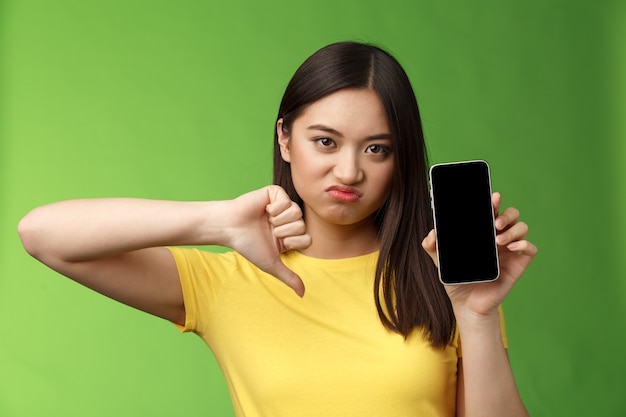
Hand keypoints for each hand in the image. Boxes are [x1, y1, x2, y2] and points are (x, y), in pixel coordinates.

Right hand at [227, 185, 311, 296]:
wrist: (230, 227)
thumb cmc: (248, 245)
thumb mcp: (271, 264)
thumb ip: (288, 277)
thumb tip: (303, 295)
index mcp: (289, 234)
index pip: (306, 238)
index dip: (292, 241)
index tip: (276, 241)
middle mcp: (288, 219)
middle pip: (302, 225)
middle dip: (284, 231)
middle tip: (269, 230)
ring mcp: (283, 205)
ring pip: (297, 212)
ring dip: (279, 220)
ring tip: (266, 220)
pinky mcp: (275, 193)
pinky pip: (287, 200)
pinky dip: (275, 208)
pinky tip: (264, 210)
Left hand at [421, 192, 536, 316]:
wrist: (466, 304)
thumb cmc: (457, 279)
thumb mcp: (440, 261)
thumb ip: (432, 246)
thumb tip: (432, 233)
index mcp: (483, 232)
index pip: (492, 211)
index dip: (494, 202)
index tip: (492, 197)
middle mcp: (498, 238)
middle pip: (511, 214)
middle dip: (506, 213)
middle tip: (495, 222)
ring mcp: (509, 250)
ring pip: (522, 227)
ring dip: (513, 229)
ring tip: (499, 239)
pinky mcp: (518, 265)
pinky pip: (530, 249)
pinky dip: (525, 244)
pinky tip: (512, 247)